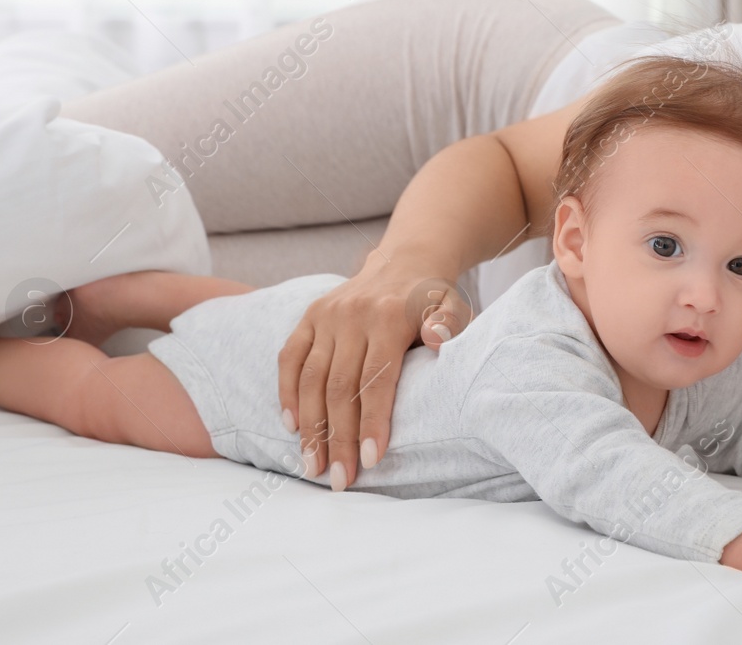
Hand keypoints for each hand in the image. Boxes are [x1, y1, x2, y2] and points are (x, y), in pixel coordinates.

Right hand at [276, 260, 471, 490]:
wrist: (406, 260)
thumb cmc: (434, 299)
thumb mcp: (454, 307)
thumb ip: (449, 325)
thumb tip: (439, 341)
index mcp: (389, 317)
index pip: (377, 380)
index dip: (373, 423)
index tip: (372, 461)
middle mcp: (352, 316)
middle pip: (340, 388)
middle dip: (338, 438)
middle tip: (340, 480)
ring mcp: (327, 316)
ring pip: (311, 379)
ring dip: (311, 427)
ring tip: (313, 467)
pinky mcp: (309, 316)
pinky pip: (290, 358)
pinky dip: (287, 394)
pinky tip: (292, 428)